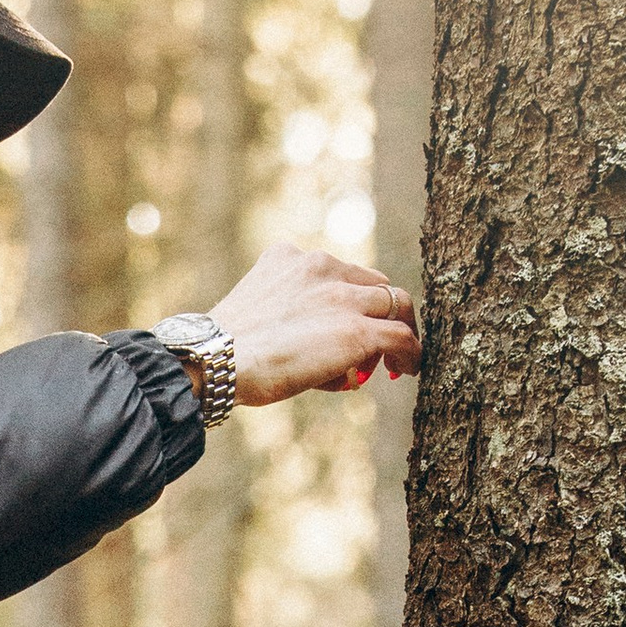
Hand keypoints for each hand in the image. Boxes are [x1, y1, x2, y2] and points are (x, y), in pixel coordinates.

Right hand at [205, 242, 421, 405]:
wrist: (214, 360)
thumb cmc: (222, 350)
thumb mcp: (254, 311)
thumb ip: (285, 312)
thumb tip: (313, 349)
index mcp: (289, 257)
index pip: (339, 273)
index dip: (350, 302)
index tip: (345, 327)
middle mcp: (320, 266)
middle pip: (374, 284)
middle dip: (376, 316)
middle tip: (373, 349)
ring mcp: (342, 297)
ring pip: (396, 304)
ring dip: (399, 332)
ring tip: (395, 363)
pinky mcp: (357, 330)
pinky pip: (402, 337)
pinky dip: (411, 353)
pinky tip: (407, 369)